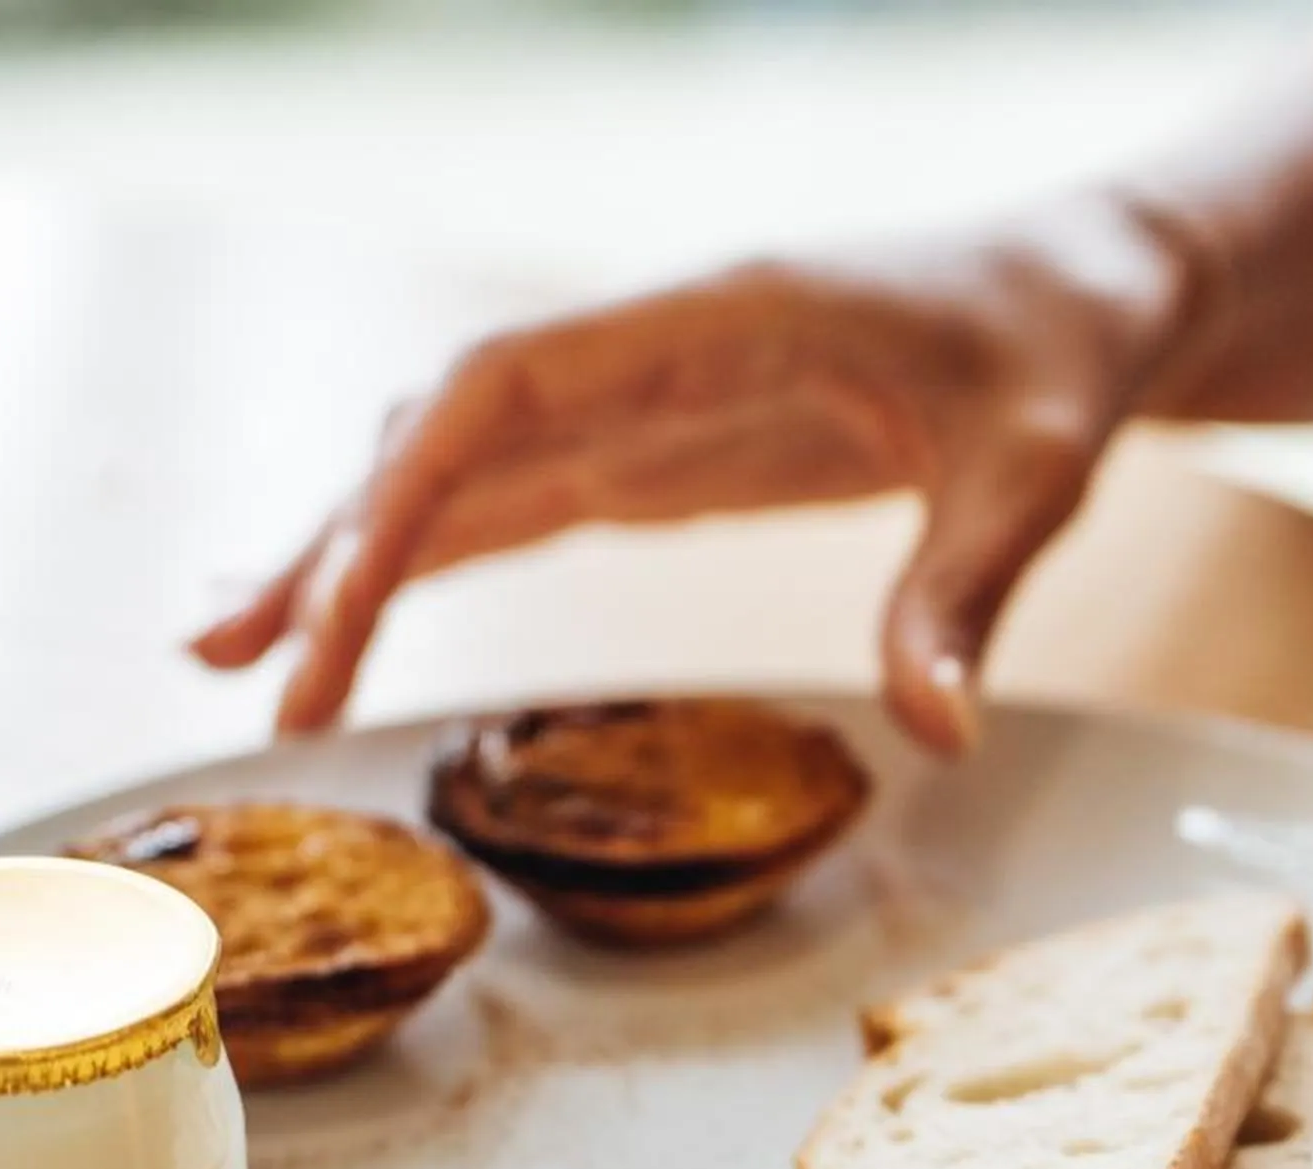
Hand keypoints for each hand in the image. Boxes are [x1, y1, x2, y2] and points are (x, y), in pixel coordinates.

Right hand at [189, 194, 1209, 747]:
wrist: (1086, 289)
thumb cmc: (1064, 352)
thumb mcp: (1040, 470)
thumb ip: (969, 594)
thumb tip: (939, 734)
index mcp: (714, 316)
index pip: (505, 390)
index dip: (405, 490)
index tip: (335, 604)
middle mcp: (647, 348)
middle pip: (444, 434)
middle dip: (336, 544)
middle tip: (236, 668)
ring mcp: (643, 398)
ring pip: (456, 468)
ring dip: (346, 553)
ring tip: (225, 649)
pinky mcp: (659, 450)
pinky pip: (515, 499)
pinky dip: (423, 558)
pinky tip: (345, 613)